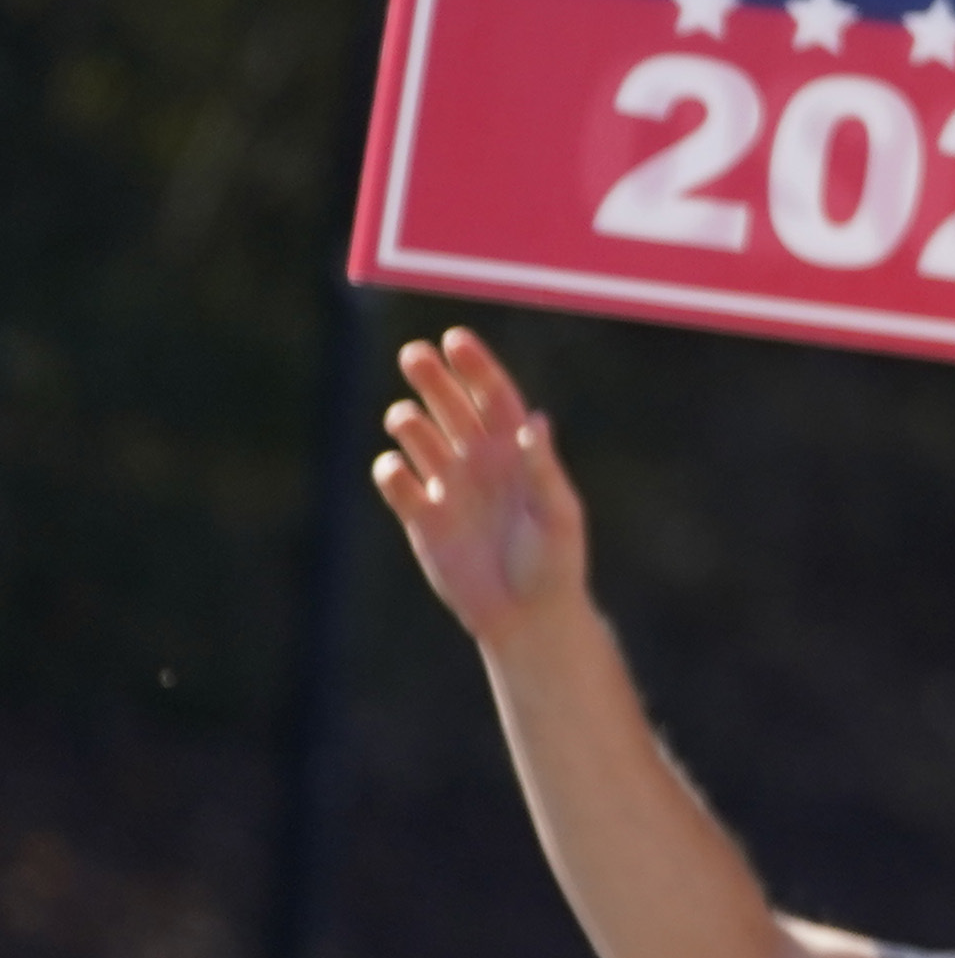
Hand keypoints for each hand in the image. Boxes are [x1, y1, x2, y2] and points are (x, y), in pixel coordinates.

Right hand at [372, 327, 592, 652]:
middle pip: (451, 407)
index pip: (495, 397)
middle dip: (433, 380)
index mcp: (518, 453)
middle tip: (413, 354)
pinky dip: (392, 471)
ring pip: (420, 438)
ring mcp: (449, 488)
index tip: (455, 339)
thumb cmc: (555, 565)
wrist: (527, 618)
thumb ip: (544, 470)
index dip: (476, 367)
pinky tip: (396, 467)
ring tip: (406, 419)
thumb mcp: (558, 516)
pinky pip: (398, 484)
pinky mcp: (422, 519)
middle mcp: (481, 462)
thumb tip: (534, 421)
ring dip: (410, 423)